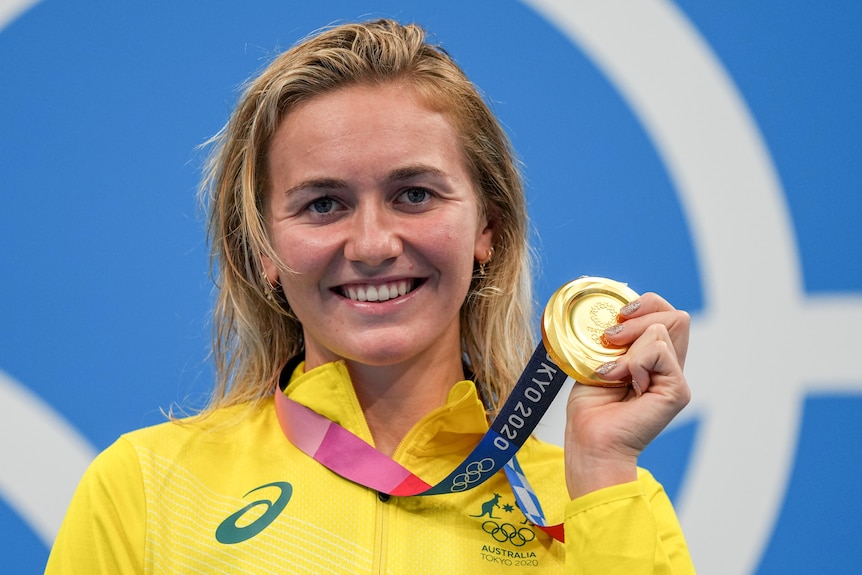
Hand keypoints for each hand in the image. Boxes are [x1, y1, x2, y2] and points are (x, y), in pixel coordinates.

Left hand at [563, 292, 690, 498]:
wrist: (591, 444)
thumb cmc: (591, 410)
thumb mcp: (600, 362)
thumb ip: (617, 341)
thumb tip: (620, 316)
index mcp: (655, 359)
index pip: (666, 314)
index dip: (645, 305)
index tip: (617, 317)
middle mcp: (670, 367)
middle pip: (676, 315)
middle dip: (638, 315)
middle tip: (610, 338)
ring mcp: (676, 379)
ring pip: (664, 328)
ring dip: (628, 345)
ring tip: (611, 371)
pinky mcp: (677, 390)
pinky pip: (657, 350)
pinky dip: (632, 361)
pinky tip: (621, 380)